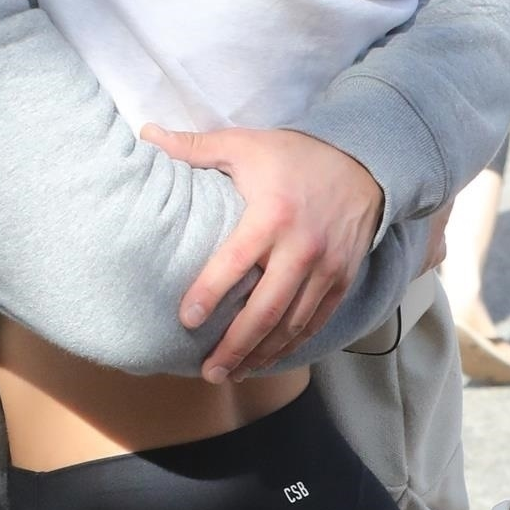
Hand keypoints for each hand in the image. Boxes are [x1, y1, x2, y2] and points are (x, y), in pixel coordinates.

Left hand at [149, 125, 383, 379]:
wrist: (364, 163)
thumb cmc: (295, 155)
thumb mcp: (245, 144)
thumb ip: (195, 147)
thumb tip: (145, 135)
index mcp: (272, 215)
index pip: (235, 261)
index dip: (210, 293)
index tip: (187, 320)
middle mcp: (302, 248)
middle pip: (265, 310)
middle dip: (234, 346)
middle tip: (208, 371)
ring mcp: (326, 268)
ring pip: (291, 324)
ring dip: (260, 354)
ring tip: (231, 373)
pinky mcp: (342, 280)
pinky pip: (315, 322)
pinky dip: (290, 346)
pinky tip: (266, 360)